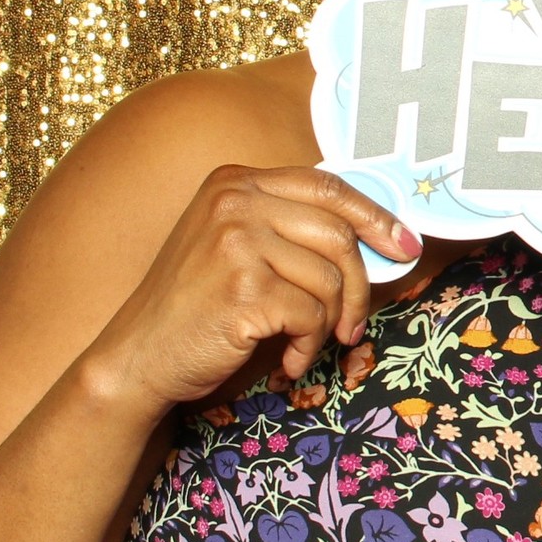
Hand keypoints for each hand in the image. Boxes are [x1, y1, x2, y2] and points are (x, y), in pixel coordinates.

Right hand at [88, 166, 421, 413]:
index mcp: (236, 181)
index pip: (327, 186)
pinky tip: (284, 361)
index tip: (404, 245)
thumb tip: (382, 235)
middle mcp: (235, 201)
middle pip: (338, 234)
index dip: (375, 215)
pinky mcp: (244, 287)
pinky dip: (307, 347)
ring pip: (329, 279)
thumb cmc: (195, 309)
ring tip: (302, 344)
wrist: (136, 358)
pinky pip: (311, 316)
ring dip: (327, 324)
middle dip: (360, 286)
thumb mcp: (236, 247)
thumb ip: (291, 229)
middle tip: (353, 325)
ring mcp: (237, 241)